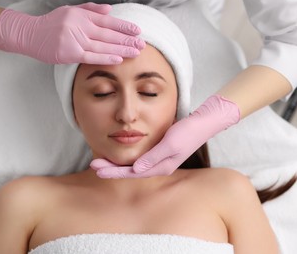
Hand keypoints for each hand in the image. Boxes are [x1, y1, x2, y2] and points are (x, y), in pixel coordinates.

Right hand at [0, 3, 144, 63]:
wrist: (30, 34)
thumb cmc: (52, 24)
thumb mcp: (70, 11)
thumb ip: (90, 10)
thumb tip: (109, 10)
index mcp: (81, 15)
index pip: (108, 21)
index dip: (124, 26)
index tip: (137, 31)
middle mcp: (80, 26)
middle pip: (108, 34)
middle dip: (127, 39)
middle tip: (142, 44)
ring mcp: (75, 39)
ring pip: (103, 45)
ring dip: (121, 49)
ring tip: (135, 52)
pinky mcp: (70, 53)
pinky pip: (91, 56)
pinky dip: (106, 58)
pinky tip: (119, 59)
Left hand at [90, 95, 239, 178]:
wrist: (203, 123)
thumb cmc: (188, 132)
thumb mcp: (170, 143)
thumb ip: (153, 156)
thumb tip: (135, 169)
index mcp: (162, 166)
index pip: (133, 172)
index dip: (114, 171)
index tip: (98, 170)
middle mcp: (160, 165)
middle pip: (132, 171)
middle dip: (112, 169)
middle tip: (93, 164)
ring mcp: (161, 159)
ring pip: (135, 165)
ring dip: (118, 164)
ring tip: (101, 161)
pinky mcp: (161, 151)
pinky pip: (140, 158)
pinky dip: (128, 158)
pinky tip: (121, 156)